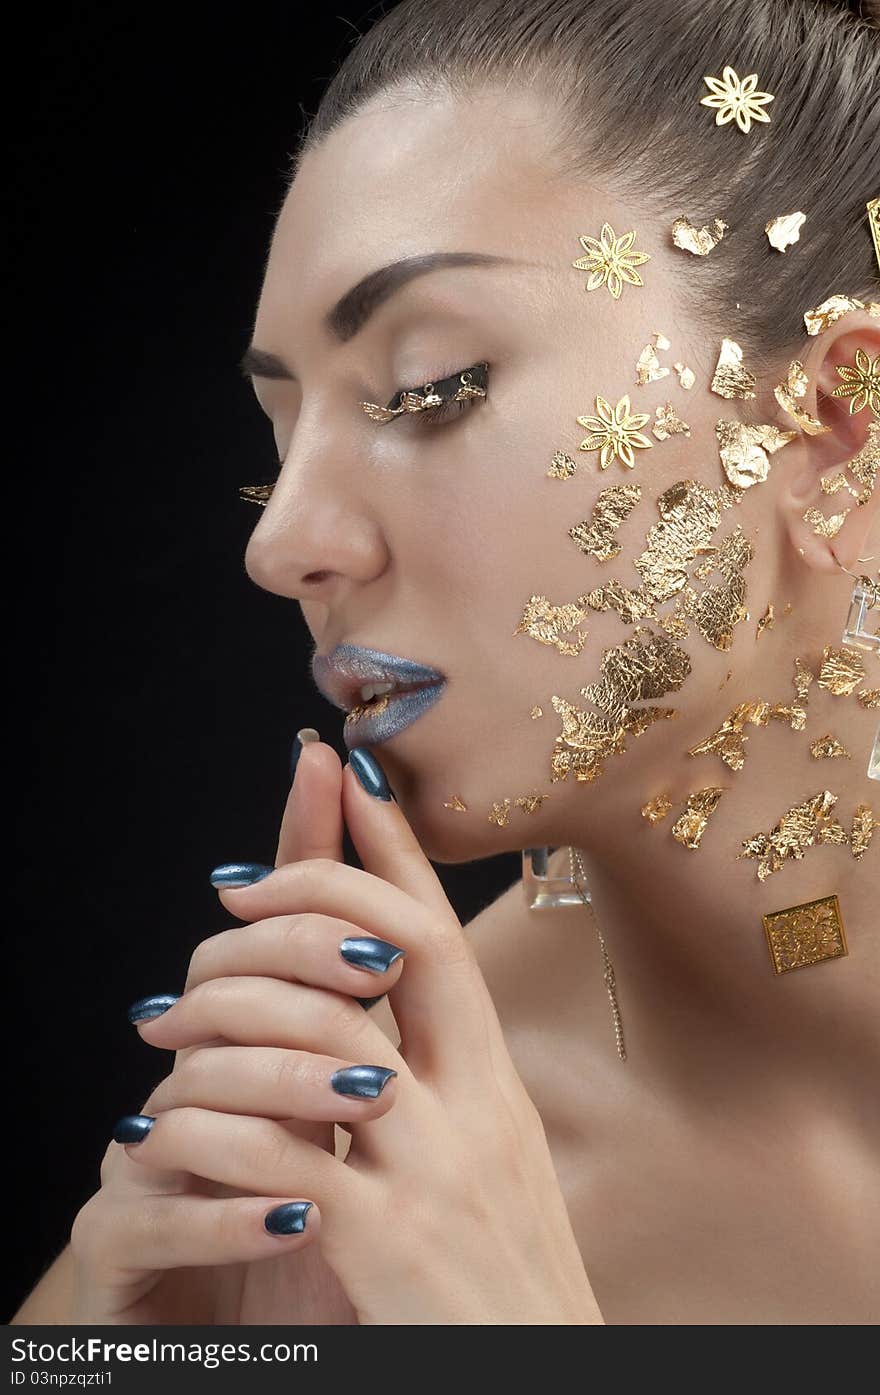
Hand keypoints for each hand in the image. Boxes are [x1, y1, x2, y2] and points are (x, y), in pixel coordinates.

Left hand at [113, 744, 604, 1324]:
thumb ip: (439, 1091)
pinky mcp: (387, 1238)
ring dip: (227, 1013)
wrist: (543, 1386)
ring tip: (162, 1024)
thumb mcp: (483, 1166)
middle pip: (400, 944)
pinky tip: (168, 1131)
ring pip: (319, 1035)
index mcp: (494, 1082)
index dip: (392, 845)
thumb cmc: (498, 1282)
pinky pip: (278, 1150)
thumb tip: (377, 1024)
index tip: (349, 771)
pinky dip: (212, 1128)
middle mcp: (475, 1102)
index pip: (441, 931)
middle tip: (226, 883)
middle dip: (310, 887)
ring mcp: (434, 1164)